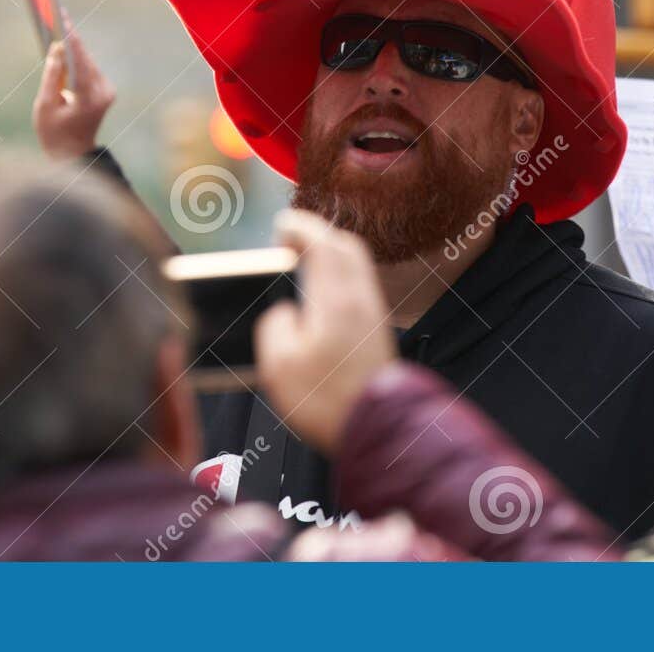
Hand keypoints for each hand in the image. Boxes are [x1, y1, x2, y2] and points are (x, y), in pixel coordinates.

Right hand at [31, 27, 114, 159]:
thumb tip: (57, 48)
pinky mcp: (107, 92)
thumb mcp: (44, 105)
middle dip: (71, 38)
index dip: (70, 38)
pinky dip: (78, 60)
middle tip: (58, 15)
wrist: (73, 155)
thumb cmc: (53, 133)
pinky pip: (90, 70)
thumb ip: (51, 75)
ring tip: (59, 25)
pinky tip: (66, 46)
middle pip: (85, 58)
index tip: (62, 19)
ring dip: (74, 48)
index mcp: (88, 98)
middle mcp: (103, 92)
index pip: (79, 61)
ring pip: (88, 62)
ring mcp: (108, 92)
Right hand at [254, 210, 397, 453]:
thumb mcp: (278, 365)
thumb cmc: (328, 401)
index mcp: (335, 299)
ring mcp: (373, 313)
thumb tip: (284, 312)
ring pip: (356, 265)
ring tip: (304, 263)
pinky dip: (339, 276)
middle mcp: (360, 298)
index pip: (323, 243)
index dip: (301, 227)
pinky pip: (359, 286)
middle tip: (292, 239)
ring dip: (331, 254)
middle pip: (346, 247)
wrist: (378, 428)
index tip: (282, 225)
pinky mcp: (377, 331)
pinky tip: (321, 295)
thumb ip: (275, 325)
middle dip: (319, 234)